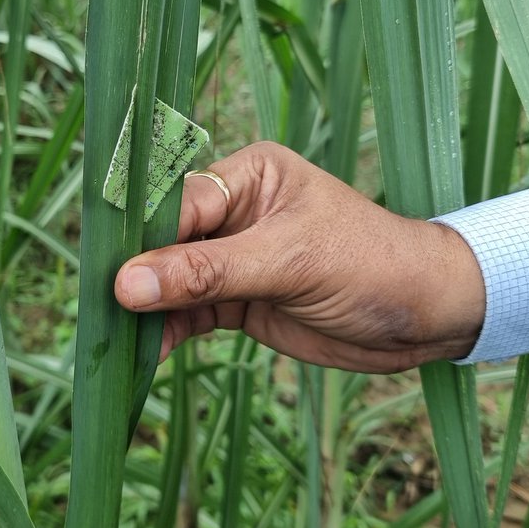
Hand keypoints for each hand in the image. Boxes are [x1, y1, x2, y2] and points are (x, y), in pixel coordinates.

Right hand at [114, 142, 486, 372]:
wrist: (427, 316)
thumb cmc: (370, 265)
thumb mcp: (289, 261)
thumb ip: (207, 272)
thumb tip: (128, 283)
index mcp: (249, 175)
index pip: (179, 202)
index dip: (142, 238)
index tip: (110, 276)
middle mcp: (235, 211)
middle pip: (165, 240)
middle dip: (136, 274)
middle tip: (101, 310)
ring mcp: (235, 258)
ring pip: (172, 281)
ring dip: (148, 309)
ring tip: (118, 338)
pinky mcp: (239, 299)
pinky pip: (189, 313)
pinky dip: (168, 332)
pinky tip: (148, 352)